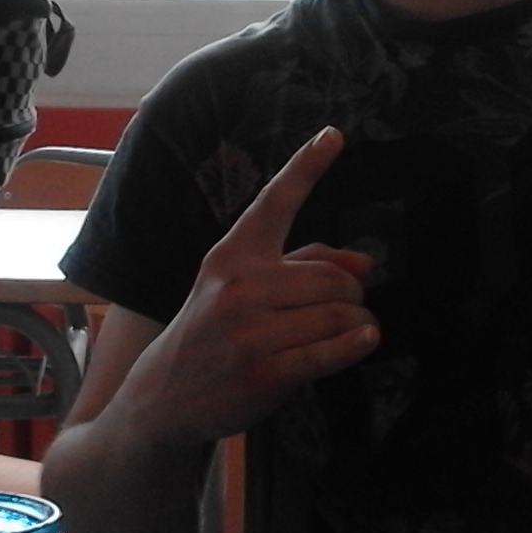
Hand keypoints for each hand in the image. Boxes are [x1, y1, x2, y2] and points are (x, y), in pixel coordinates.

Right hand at [116, 127, 378, 447]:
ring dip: (358, 322)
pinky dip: (356, 344)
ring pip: (339, 313)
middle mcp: (238, 287)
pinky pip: (331, 350)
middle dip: (353, 291)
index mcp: (232, 255)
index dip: (307, 166)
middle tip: (349, 305)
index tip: (334, 135)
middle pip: (333, 277)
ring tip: (351, 330)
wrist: (164, 397)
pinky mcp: (264, 372)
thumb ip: (303, 265)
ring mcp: (250, 332)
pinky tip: (363, 341)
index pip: (274, 202)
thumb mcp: (241, 287)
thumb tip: (366, 262)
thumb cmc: (211, 334)